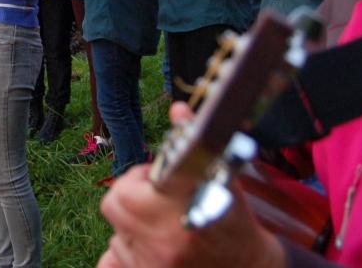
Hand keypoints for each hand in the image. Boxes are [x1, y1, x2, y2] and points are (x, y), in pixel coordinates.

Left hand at [97, 102, 285, 267]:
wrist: (248, 266)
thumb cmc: (233, 218)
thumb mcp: (221, 174)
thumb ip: (194, 141)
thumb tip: (178, 110)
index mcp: (180, 210)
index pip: (128, 189)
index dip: (139, 177)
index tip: (155, 177)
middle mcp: (164, 242)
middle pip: (114, 206)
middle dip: (130, 195)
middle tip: (153, 195)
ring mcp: (154, 264)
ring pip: (116, 233)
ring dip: (132, 223)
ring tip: (159, 221)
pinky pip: (114, 258)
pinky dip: (128, 248)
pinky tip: (149, 243)